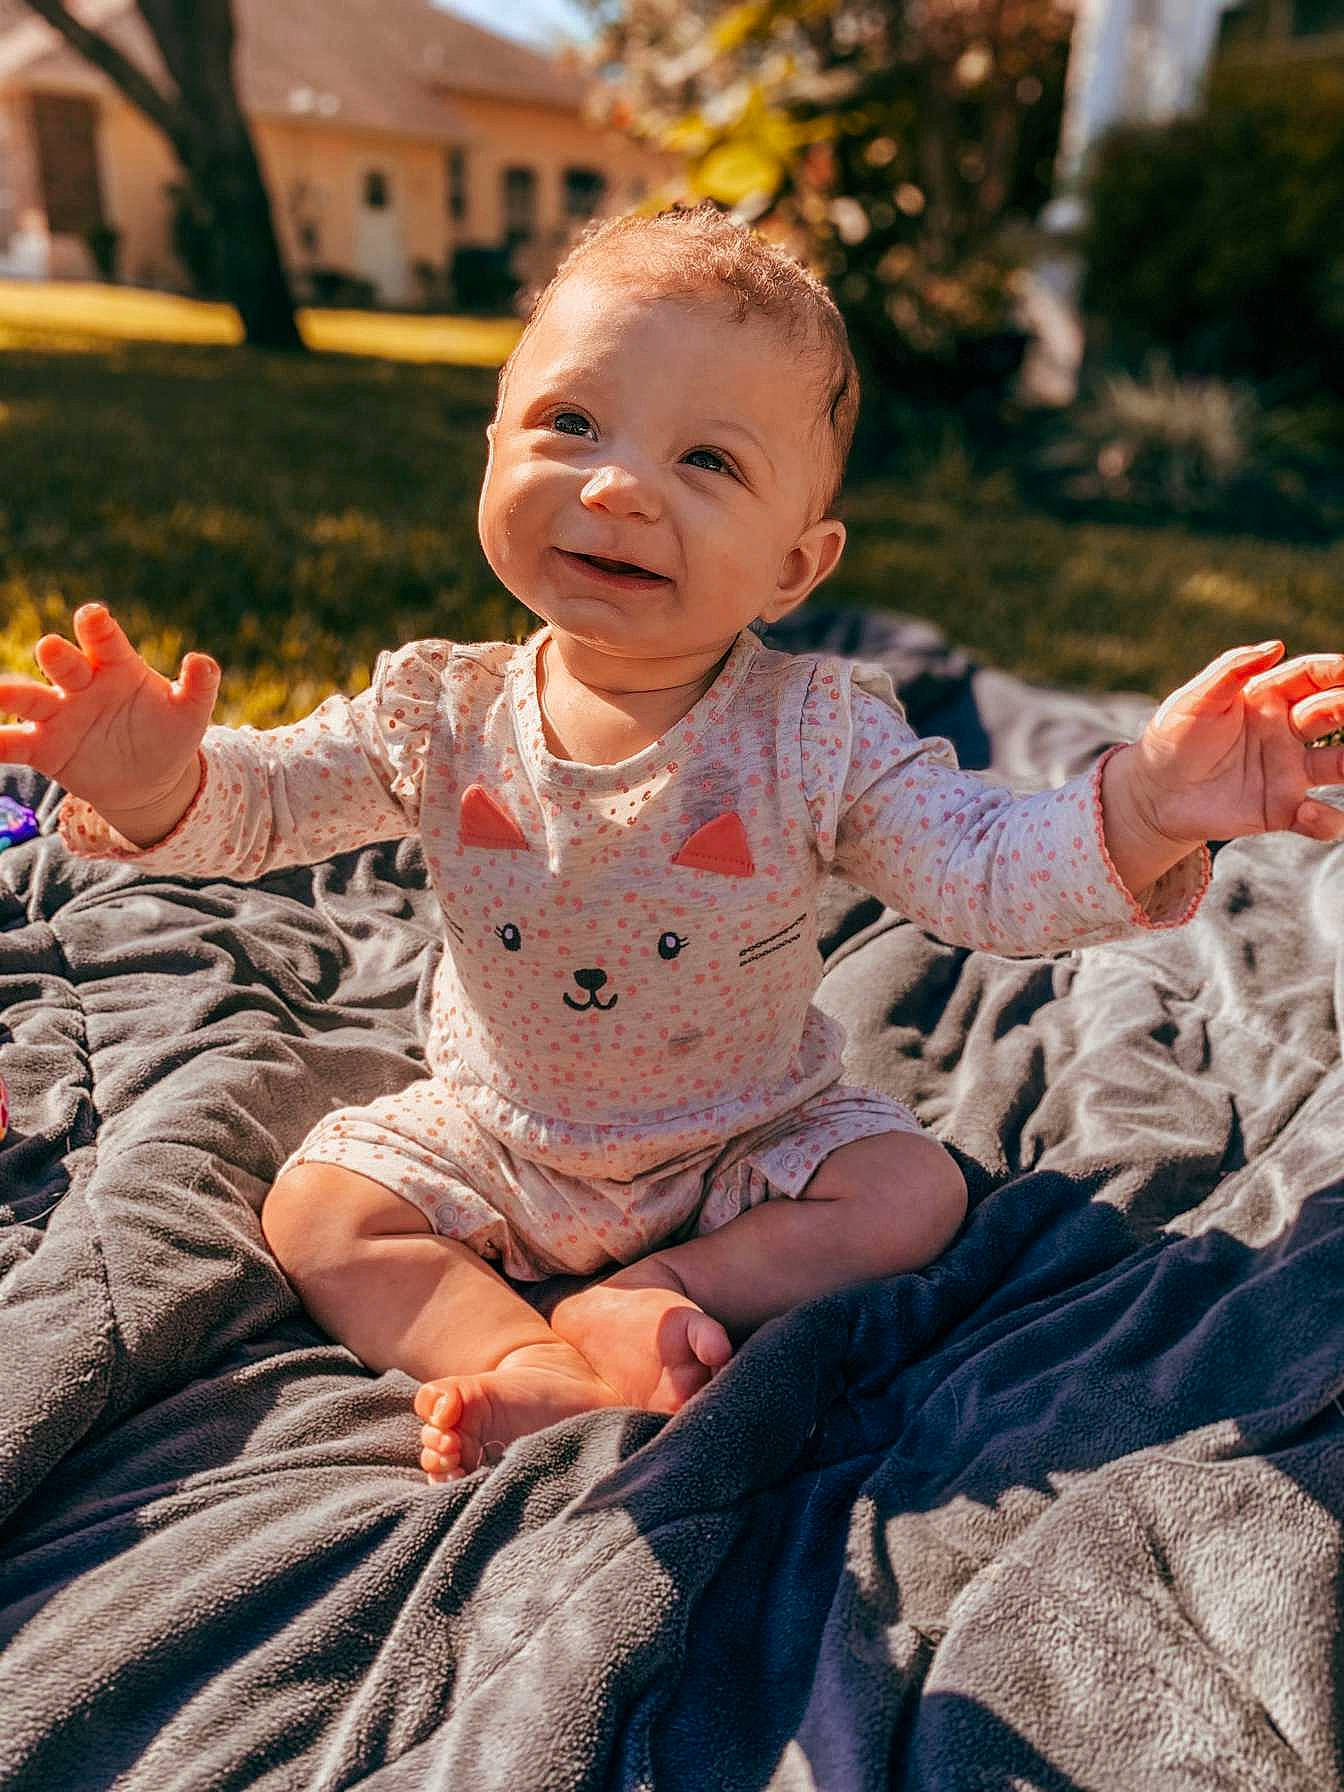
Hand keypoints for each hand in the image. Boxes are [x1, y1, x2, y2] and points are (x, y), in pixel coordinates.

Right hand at [0, 603, 219, 817]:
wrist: (151, 778)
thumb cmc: (169, 733)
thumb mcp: (190, 713)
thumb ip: (199, 686)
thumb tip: (202, 661)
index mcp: (117, 666)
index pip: (106, 642)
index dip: (98, 628)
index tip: (93, 616)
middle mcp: (82, 684)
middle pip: (66, 665)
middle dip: (58, 655)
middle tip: (51, 647)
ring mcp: (60, 714)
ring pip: (30, 699)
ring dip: (11, 693)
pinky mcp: (45, 748)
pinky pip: (15, 744)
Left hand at [1128, 641, 1343, 849]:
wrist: (1152, 794)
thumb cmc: (1172, 738)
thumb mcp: (1194, 699)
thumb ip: (1231, 670)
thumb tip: (1275, 645)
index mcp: (1267, 697)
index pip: (1310, 677)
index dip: (1333, 669)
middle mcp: (1286, 732)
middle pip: (1332, 712)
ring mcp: (1288, 771)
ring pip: (1338, 765)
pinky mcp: (1281, 810)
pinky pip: (1317, 820)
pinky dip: (1325, 821)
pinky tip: (1309, 813)